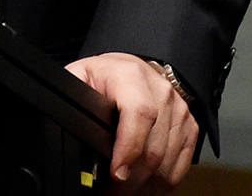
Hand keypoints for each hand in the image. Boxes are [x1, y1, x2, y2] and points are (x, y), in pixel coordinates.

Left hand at [65, 52, 198, 192]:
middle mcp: (161, 91)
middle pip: (153, 148)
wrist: (132, 68)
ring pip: (167, 163)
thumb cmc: (105, 76)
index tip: (117, 173)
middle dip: (131, 181)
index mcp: (131, 75)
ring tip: (122, 194)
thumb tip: (62, 123)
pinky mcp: (189, 127)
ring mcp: (179, 110)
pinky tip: (143, 188)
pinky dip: (161, 184)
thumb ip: (74, 96)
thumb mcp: (82, 76)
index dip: (129, 147)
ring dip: (145, 187)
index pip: (139, 113)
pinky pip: (180, 166)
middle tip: (110, 194)